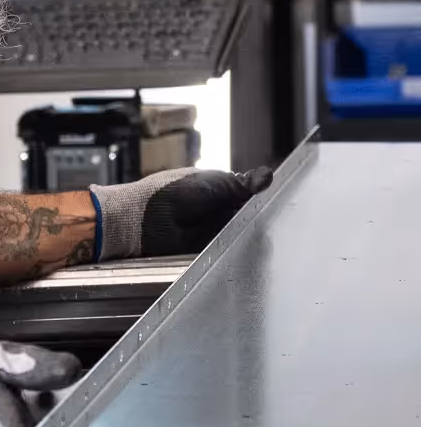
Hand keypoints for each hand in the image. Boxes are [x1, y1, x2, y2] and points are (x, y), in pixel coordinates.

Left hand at [91, 166, 271, 258]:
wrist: (143, 219)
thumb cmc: (172, 193)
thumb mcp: (212, 184)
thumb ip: (241, 184)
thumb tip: (268, 175)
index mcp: (216, 187)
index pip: (247, 194)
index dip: (262, 200)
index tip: (283, 204)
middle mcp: (215, 208)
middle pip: (246, 215)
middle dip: (259, 220)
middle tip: (280, 225)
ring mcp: (211, 229)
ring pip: (239, 233)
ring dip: (249, 236)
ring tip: (268, 239)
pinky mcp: (206, 248)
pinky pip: (227, 250)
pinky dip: (237, 250)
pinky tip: (251, 251)